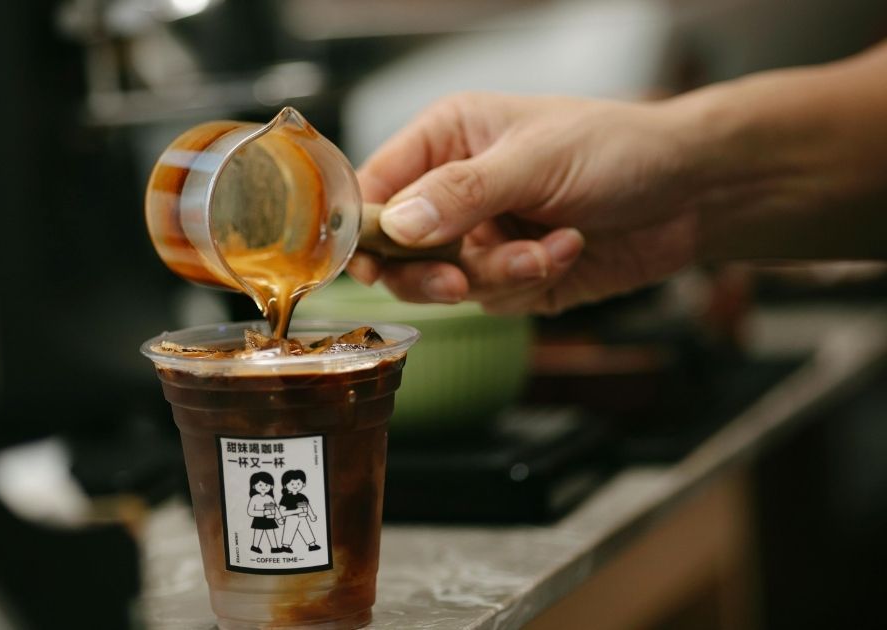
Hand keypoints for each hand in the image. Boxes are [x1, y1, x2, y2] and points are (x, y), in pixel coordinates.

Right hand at [349, 92, 706, 313]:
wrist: (694, 193)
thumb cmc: (619, 148)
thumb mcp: (535, 161)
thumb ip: (462, 193)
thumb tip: (397, 225)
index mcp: (447, 139)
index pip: (377, 186)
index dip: (366, 228)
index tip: (372, 262)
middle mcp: (455, 190)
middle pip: (398, 250)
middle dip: (432, 272)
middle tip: (457, 282)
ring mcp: (482, 236)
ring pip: (446, 284)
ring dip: (499, 274)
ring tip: (551, 247)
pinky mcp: (513, 275)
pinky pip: (493, 299)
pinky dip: (530, 282)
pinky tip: (569, 248)